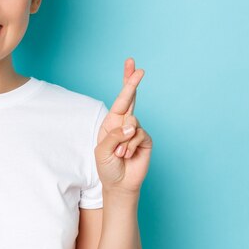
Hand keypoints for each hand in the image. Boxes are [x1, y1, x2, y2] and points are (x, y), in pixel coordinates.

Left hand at [94, 58, 152, 194]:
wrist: (119, 184)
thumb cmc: (107, 166)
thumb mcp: (103, 150)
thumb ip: (115, 135)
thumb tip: (132, 126)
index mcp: (112, 121)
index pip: (121, 98)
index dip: (127, 82)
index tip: (132, 64)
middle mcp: (124, 123)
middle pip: (131, 98)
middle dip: (133, 83)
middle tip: (139, 69)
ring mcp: (136, 130)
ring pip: (132, 123)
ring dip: (123, 141)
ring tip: (120, 153)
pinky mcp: (145, 140)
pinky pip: (138, 136)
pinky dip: (130, 147)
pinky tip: (127, 155)